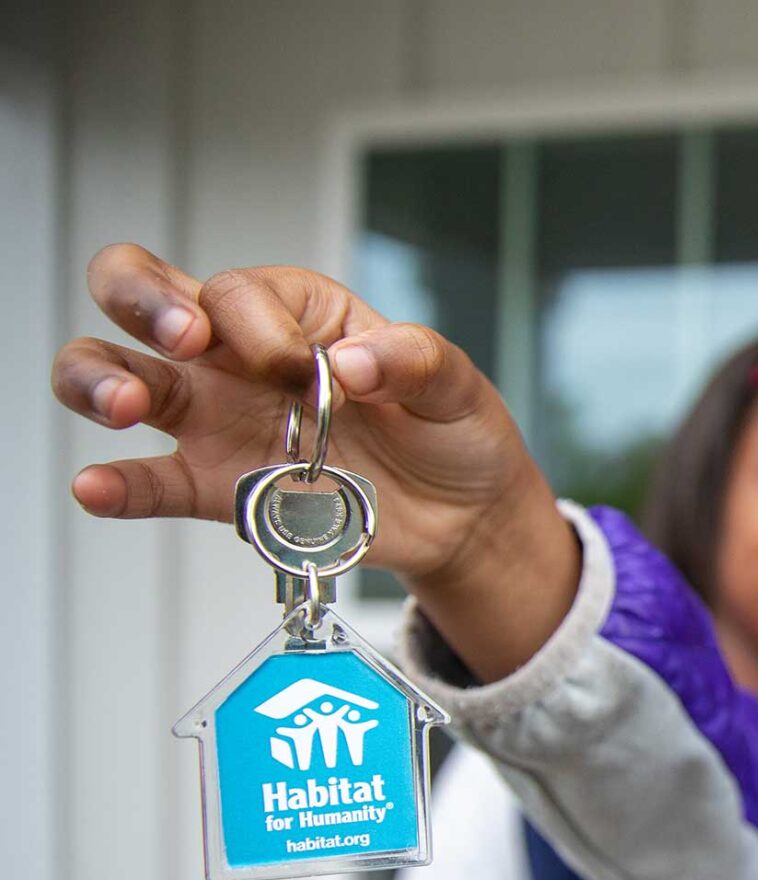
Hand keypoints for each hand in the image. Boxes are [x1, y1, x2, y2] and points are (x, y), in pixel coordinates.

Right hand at [54, 245, 579, 678]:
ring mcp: (219, 420)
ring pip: (122, 376)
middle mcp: (239, 355)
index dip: (257, 321)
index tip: (304, 366)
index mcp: (296, 312)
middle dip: (141, 300)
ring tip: (126, 405)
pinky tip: (96, 487)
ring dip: (102, 381)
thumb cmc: (453, 431)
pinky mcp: (220, 488)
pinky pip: (151, 483)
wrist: (465, 517)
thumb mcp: (457, 384)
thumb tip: (354, 364)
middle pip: (143, 296)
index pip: (237, 289)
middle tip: (184, 338)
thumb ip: (415, 360)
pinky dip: (117, 485)